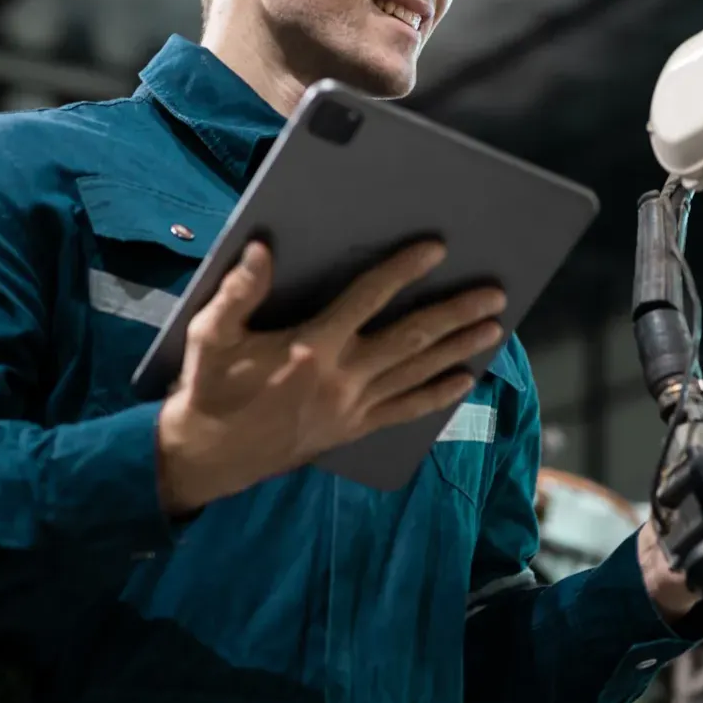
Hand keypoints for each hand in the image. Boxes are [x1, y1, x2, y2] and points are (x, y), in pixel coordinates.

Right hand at [156, 239, 505, 513]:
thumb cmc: (210, 387)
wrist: (208, 454)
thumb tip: (261, 248)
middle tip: (494, 294)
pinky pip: (405, 410)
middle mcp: (342, 375)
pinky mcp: (353, 428)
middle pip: (411, 337)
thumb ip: (238, 290)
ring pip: (417, 372)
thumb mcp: (211, 333)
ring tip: (493, 328)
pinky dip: (437, 395)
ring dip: (458, 348)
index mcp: (312, 345)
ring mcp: (352, 405)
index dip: (403, 270)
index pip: (368, 298)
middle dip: (455, 313)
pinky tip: (464, 380)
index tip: (437, 249)